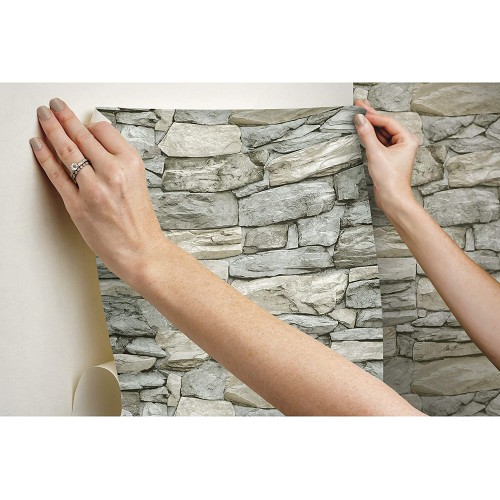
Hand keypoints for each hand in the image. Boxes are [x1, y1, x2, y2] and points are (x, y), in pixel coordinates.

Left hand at [29, 99, 165, 284]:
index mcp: (131, 163)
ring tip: (42, 116)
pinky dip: (44, 156)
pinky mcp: (78, 205)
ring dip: (50, 128)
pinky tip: (37, 144)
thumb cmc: (139, 221)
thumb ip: (117, 161)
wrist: (141, 250)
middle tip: (53, 106)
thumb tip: (94, 142)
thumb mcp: (137, 182)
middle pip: (82, 135)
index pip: (103, 130)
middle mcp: (113, 172)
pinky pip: (56, 174)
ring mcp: (93, 188)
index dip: (88, 124)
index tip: (80, 121)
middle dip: (63, 116)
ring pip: (66, 149)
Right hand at [353, 99, 419, 216]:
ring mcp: (396, 150)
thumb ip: (366, 134)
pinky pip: (379, 142)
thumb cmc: (390, 180)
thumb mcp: (376, 154)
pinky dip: (370, 137)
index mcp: (407, 139)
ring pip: (381, 133)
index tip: (359, 109)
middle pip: (385, 125)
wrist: (392, 199)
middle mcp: (404, 143)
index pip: (387, 122)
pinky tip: (363, 130)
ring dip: (370, 126)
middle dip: (371, 116)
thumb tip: (359, 120)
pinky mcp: (388, 158)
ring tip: (358, 115)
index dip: (373, 115)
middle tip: (359, 104)